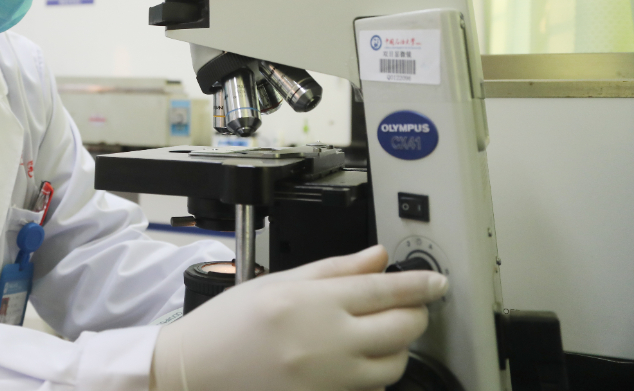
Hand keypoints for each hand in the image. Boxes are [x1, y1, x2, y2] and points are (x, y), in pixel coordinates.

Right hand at [151, 245, 447, 390]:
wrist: (198, 370)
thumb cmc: (229, 323)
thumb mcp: (278, 282)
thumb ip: (334, 269)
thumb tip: (378, 259)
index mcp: (314, 303)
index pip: (386, 291)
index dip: (420, 285)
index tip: (438, 283)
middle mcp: (328, 342)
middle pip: (402, 329)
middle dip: (414, 314)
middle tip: (408, 305)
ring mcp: (330, 379)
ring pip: (394, 365)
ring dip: (397, 346)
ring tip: (376, 333)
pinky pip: (371, 389)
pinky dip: (374, 373)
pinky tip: (353, 359)